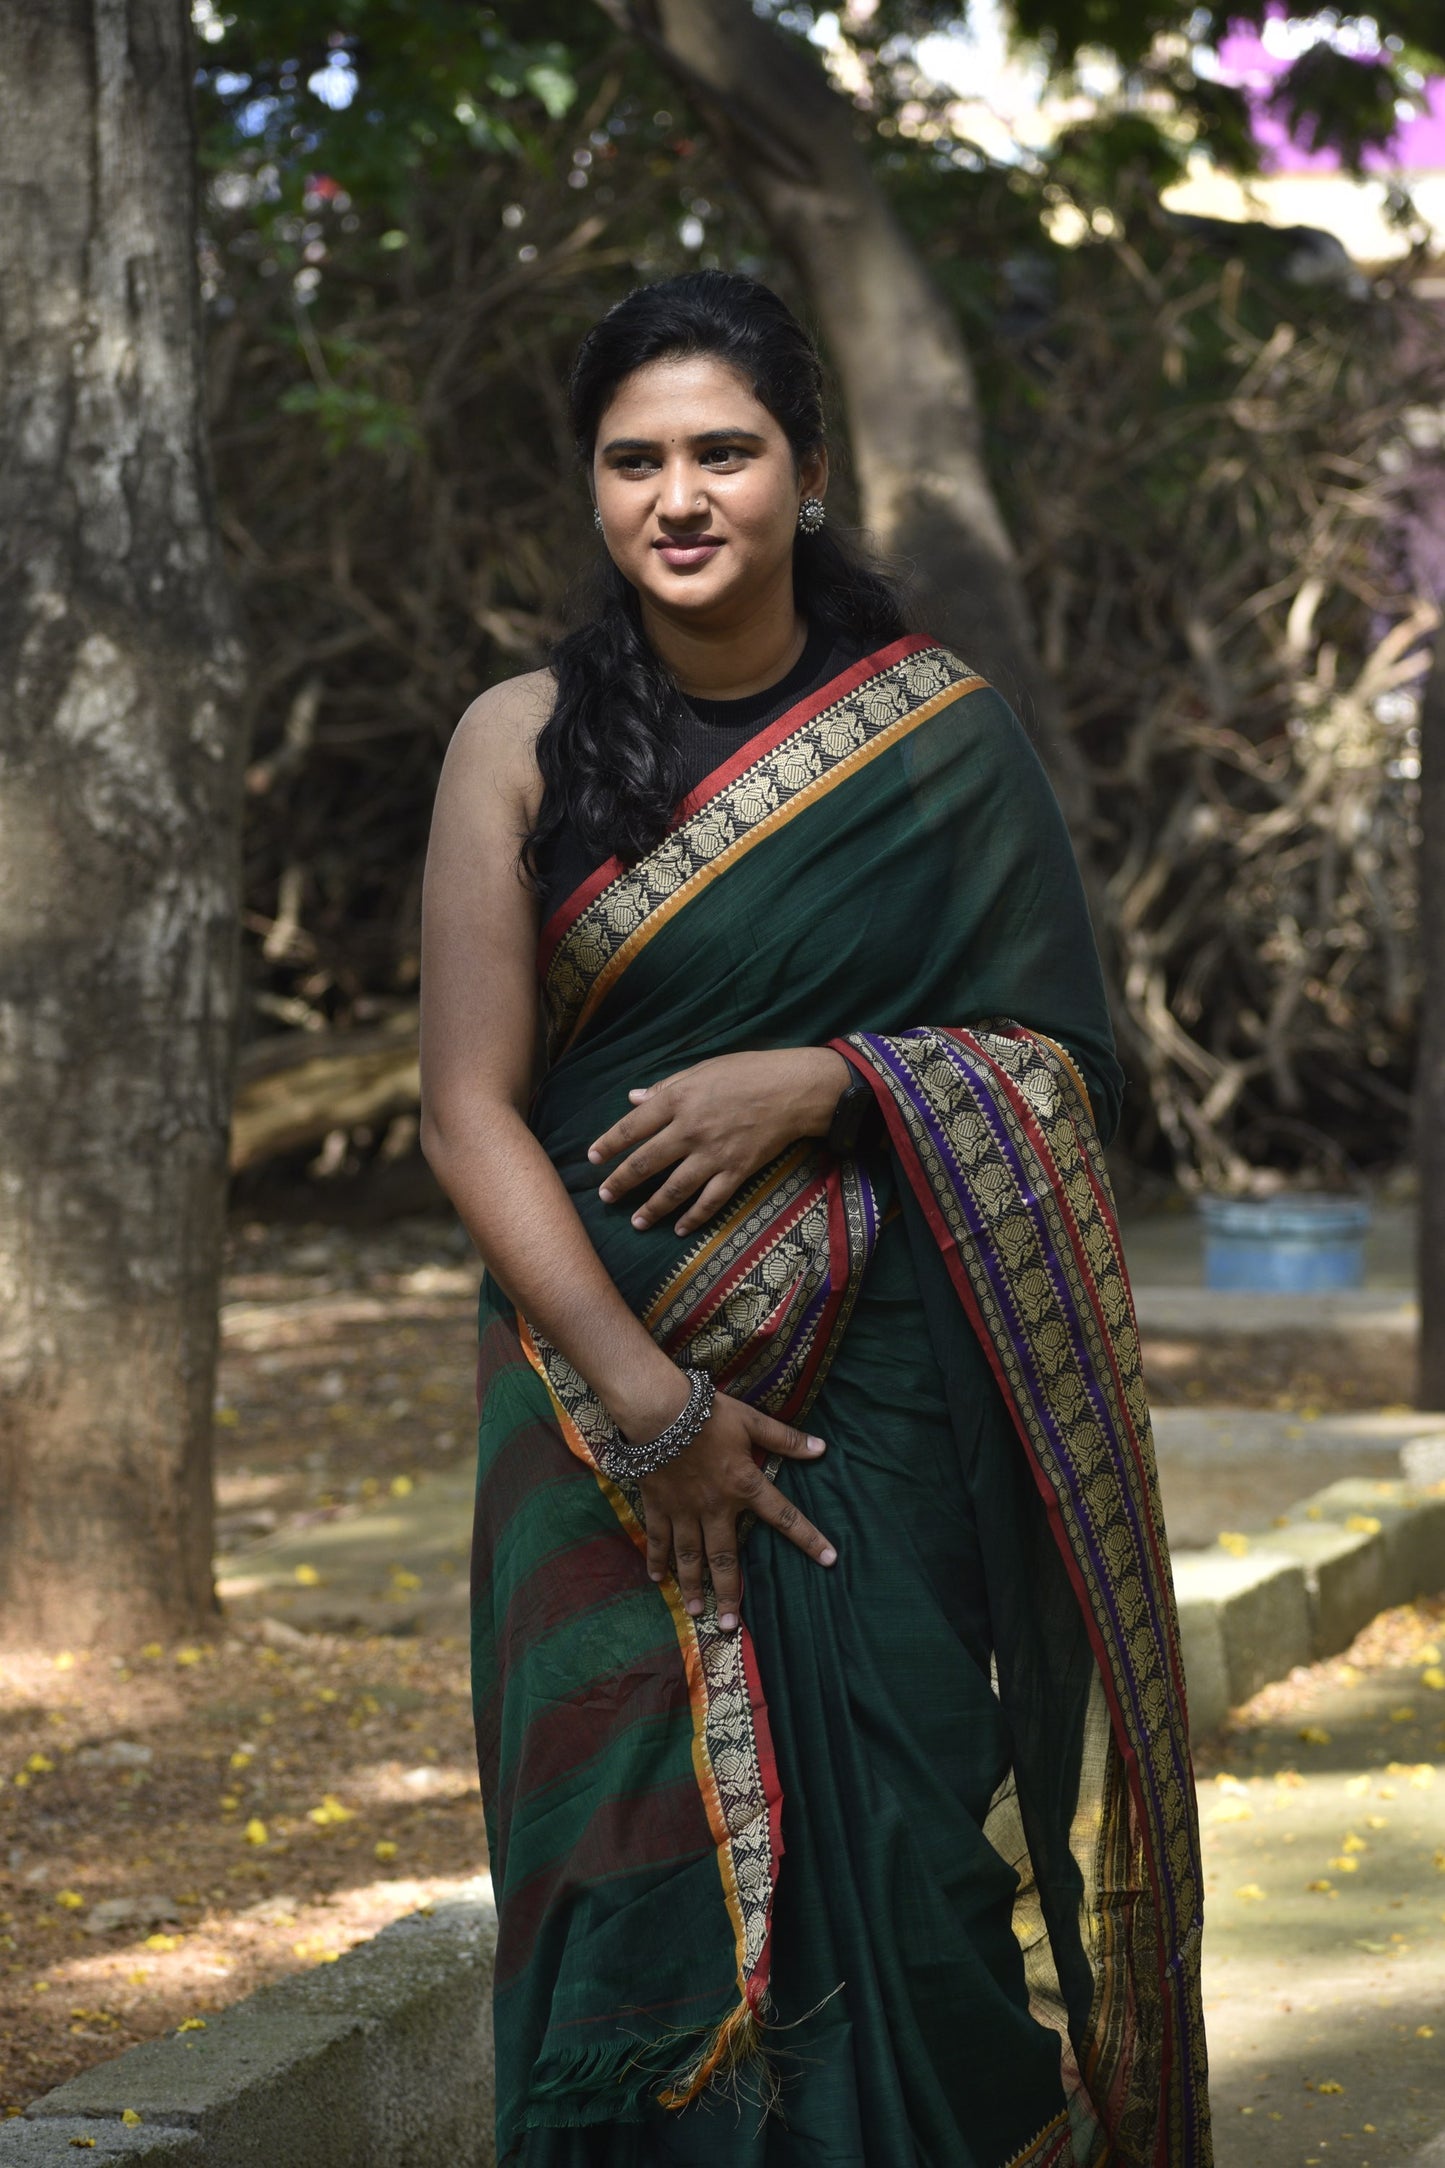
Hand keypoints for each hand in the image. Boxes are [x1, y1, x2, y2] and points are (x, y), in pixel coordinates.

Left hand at [588, 1047, 850, 1234]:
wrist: (792, 1089)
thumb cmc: (746, 1072)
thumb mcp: (701, 1070)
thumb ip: (665, 1087)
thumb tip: (632, 1099)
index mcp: (677, 1101)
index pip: (631, 1127)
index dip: (608, 1144)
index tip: (592, 1158)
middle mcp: (689, 1130)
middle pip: (646, 1162)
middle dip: (621, 1182)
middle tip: (605, 1196)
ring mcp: (713, 1154)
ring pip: (673, 1189)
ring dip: (651, 1208)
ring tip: (635, 1222)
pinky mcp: (736, 1171)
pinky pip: (710, 1201)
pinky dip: (693, 1218)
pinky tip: (680, 1229)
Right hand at [631, 1389, 835, 1631]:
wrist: (659, 1410)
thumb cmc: (708, 1414)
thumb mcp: (752, 1421)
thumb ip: (785, 1439)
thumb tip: (821, 1448)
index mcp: (744, 1486)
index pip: (784, 1516)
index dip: (809, 1538)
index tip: (830, 1560)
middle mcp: (715, 1507)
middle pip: (725, 1558)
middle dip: (730, 1592)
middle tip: (731, 1624)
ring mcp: (684, 1510)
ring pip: (690, 1556)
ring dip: (693, 1587)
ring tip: (698, 1614)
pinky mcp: (658, 1505)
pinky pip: (657, 1538)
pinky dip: (656, 1558)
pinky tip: (657, 1579)